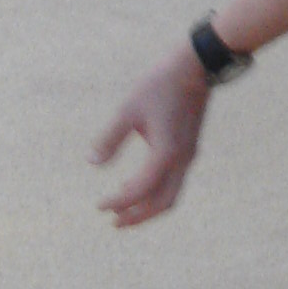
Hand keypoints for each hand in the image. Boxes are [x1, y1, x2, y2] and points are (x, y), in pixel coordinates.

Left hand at [93, 42, 211, 224]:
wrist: (196, 66)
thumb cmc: (159, 84)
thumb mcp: (129, 109)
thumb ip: (110, 138)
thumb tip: (92, 162)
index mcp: (166, 152)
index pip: (140, 190)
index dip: (118, 202)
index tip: (99, 205)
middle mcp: (181, 159)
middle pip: (163, 203)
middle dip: (138, 217)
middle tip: (114, 222)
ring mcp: (188, 154)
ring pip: (171, 194)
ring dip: (148, 206)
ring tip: (123, 208)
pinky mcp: (189, 147)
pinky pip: (174, 181)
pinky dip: (156, 191)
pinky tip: (136, 181)